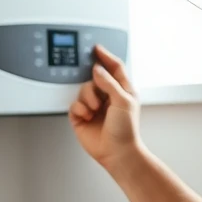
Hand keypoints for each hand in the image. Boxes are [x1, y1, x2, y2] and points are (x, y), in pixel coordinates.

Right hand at [68, 45, 142, 171]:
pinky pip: (74, 104)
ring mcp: (94, 106)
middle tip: (98, 95)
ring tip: (94, 110)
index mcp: (122, 90)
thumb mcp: (123, 100)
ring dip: (88, 98)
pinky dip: (80, 109)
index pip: (114, 67)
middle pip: (94, 78)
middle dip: (94, 85)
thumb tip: (97, 70)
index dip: (106, 57)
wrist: (117, 152)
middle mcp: (107, 96)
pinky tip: (88, 117)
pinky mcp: (82, 116)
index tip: (96, 48)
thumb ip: (109, 82)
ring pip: (83, 89)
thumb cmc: (126, 130)